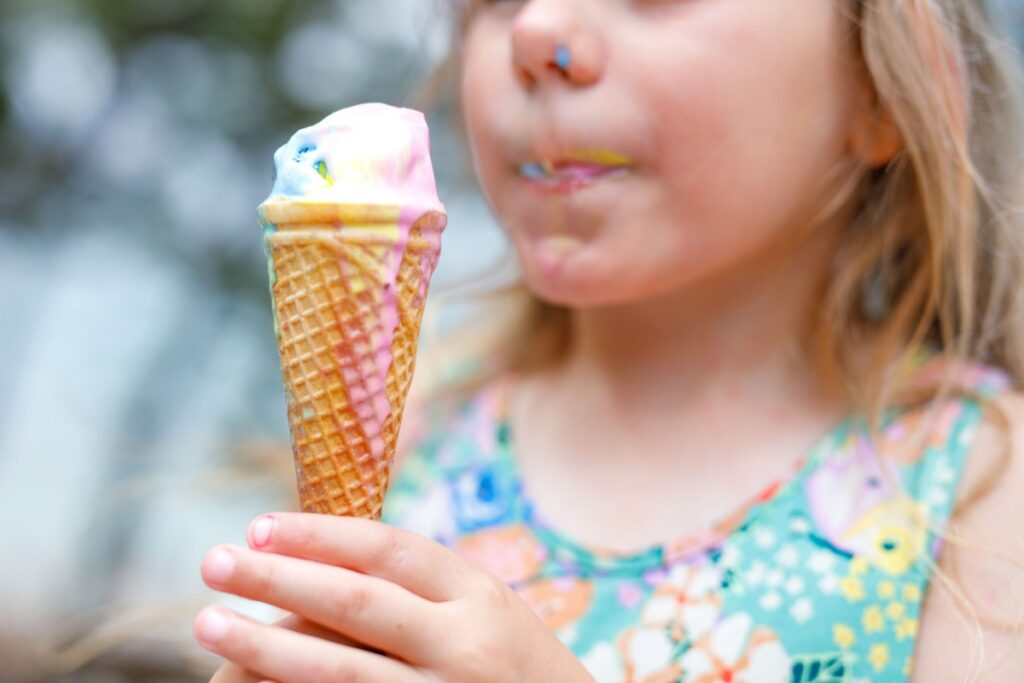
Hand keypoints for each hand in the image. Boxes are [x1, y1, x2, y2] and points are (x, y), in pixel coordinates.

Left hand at [194, 512, 594, 682]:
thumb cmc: (519, 671)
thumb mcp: (490, 613)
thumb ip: (427, 590)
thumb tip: (324, 558)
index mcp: (480, 593)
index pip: (387, 549)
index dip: (318, 535)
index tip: (258, 525)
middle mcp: (465, 642)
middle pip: (353, 601)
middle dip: (275, 576)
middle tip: (213, 561)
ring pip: (336, 669)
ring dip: (263, 644)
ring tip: (208, 622)